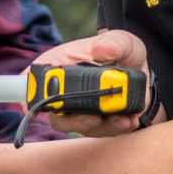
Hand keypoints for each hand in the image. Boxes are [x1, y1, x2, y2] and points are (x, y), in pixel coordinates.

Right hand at [30, 29, 150, 137]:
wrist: (143, 71)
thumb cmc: (122, 52)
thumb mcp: (121, 41)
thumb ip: (113, 43)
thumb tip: (103, 49)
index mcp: (60, 66)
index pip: (33, 82)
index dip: (29, 95)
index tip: (31, 105)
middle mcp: (65, 92)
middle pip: (55, 115)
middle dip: (74, 120)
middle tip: (93, 117)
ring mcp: (80, 110)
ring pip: (80, 126)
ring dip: (100, 125)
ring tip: (120, 117)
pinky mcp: (98, 123)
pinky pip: (103, 132)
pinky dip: (117, 128)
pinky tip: (129, 119)